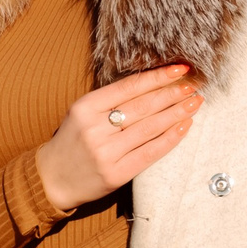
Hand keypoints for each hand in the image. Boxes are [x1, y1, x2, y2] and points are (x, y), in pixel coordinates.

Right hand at [33, 63, 200, 209]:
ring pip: (150, 128)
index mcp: (85, 107)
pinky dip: (170, 138)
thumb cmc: (72, 141)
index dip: (157, 77)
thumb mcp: (83, 113)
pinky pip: (150, 152)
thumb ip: (111, 100)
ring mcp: (106, 153)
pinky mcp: (116, 174)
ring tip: (195, 102)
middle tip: (194, 85)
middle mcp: (95, 129)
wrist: (51, 179)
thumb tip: (154, 84)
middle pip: (143, 106)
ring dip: (177, 113)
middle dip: (172, 94)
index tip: (179, 69)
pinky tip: (185, 126)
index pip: (129, 87)